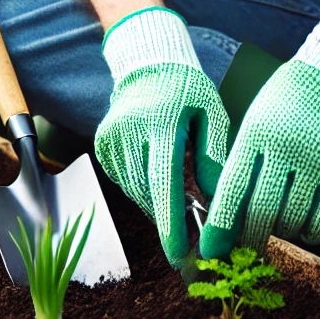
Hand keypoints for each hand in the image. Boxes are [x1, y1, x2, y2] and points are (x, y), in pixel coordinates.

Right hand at [95, 7, 229, 266]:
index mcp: (160, 122)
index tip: (180, 256)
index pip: (164, 182)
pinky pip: (125, 181)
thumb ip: (214, 156)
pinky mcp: (103, 145)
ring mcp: (112, 138)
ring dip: (157, 207)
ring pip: (134, 191)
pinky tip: (160, 183)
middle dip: (168, 224)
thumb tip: (215, 201)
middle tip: (188, 248)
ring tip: (180, 213)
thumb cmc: (188, 89)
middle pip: (147, 193)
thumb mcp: (211, 113)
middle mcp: (130, 131)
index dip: (172, 224)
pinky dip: (143, 191)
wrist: (148, 62)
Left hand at [200, 0, 319, 257]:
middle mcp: (286, 147)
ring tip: (274, 226)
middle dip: (247, 238)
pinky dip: (309, 232)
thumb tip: (226, 214)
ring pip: (291, 222)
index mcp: (257, 131)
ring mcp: (318, 161)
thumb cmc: (289, 99)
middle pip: (260, 213)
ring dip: (278, 233)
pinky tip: (302, 224)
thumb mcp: (257, 119)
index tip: (210, 250)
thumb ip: (244, 161)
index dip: (219, 227)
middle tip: (243, 247)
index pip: (231, 189)